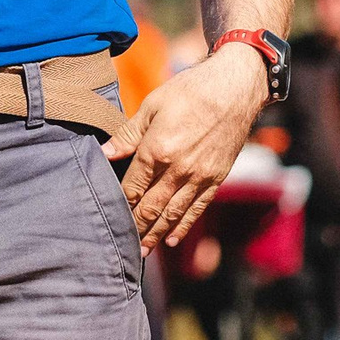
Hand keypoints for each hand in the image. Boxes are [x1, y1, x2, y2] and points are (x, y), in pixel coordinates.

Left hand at [106, 41, 271, 251]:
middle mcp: (178, 169)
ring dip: (156, 234)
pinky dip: (184, 225)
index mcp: (157, 150)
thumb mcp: (152, 105)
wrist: (236, 88)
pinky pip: (197, 208)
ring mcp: (199, 176)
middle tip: (122, 243)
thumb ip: (128, 134)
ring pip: (173, 213)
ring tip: (143, 251)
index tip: (108, 215)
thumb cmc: (191, 90)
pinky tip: (173, 238)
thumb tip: (104, 154)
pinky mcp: (216, 177)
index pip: (132, 186)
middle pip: (151, 207)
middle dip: (136, 227)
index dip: (120, 203)